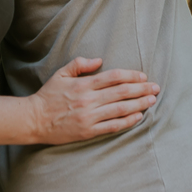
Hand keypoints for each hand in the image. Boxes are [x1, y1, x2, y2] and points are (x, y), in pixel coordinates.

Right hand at [27, 57, 158, 144]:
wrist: (34, 119)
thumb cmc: (48, 96)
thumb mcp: (61, 74)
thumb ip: (80, 64)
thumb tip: (99, 60)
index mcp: (84, 84)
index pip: (113, 77)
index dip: (131, 76)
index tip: (143, 77)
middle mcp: (89, 100)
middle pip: (122, 92)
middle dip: (141, 89)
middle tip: (156, 88)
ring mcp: (89, 116)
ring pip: (120, 109)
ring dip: (139, 104)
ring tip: (152, 100)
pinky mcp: (88, 131)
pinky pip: (113, 126)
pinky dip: (128, 121)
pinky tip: (139, 117)